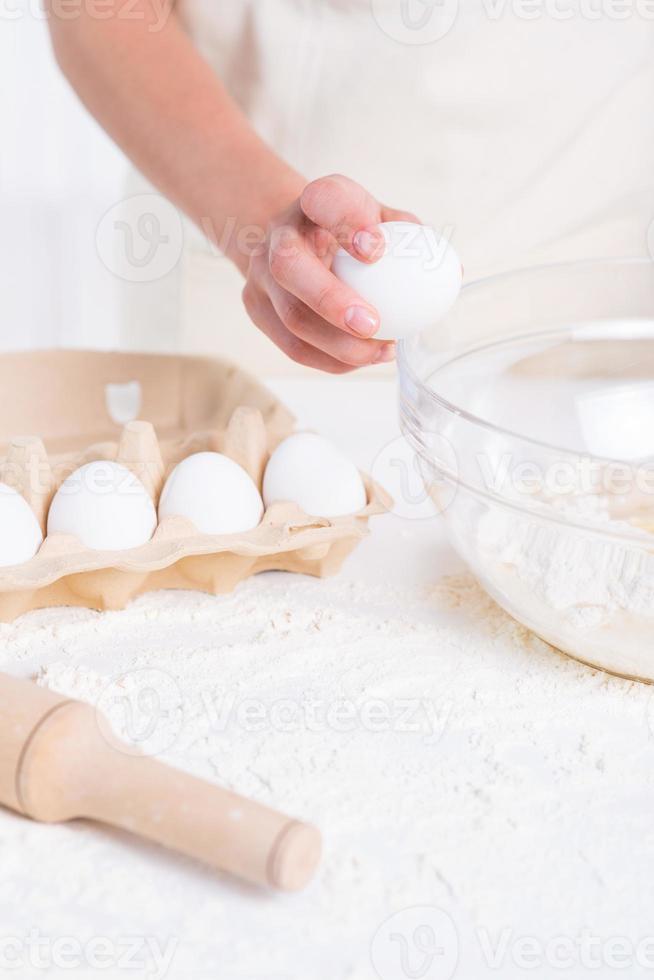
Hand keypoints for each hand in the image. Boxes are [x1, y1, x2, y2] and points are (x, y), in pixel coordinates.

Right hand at [242, 174, 419, 372]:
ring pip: (290, 318)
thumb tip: (454, 272)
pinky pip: (293, 346)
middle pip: (289, 266)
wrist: (293, 240)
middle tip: (372, 324)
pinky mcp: (257, 310)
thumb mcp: (378, 218)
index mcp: (312, 202)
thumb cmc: (347, 232)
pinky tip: (364, 358)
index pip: (325, 199)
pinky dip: (332, 359)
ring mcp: (260, 275)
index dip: (349, 223)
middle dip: (329, 299)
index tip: (378, 249)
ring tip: (380, 351)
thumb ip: (411, 238)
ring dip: (338, 344)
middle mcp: (277, 235)